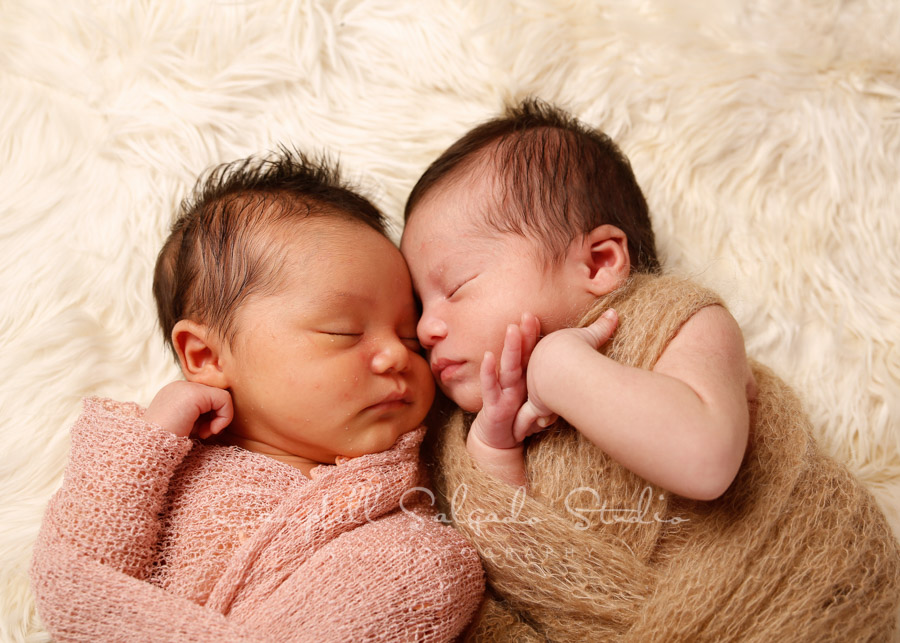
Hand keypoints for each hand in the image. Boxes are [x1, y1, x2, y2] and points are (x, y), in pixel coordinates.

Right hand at [143, 381, 232, 438]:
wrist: (148, 449)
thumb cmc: (166, 444)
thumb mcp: (185, 426)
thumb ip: (199, 416)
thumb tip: (221, 416)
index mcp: (175, 393)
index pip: (206, 399)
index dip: (209, 417)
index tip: (202, 433)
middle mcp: (180, 386)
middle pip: (214, 397)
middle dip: (214, 417)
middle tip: (204, 434)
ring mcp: (186, 388)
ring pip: (222, 397)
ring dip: (219, 419)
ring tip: (203, 433)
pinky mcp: (194, 394)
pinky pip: (224, 400)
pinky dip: (225, 417)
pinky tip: (211, 430)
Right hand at [469, 313, 553, 449]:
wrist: (498, 441)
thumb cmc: (518, 419)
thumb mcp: (540, 405)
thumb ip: (556, 393)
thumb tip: (582, 385)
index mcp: (524, 378)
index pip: (529, 354)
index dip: (534, 336)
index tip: (539, 316)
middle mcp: (512, 380)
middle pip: (519, 355)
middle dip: (523, 335)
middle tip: (529, 314)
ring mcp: (501, 391)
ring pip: (506, 367)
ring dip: (509, 348)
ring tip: (512, 329)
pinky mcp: (492, 405)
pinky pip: (489, 386)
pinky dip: (487, 371)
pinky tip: (488, 356)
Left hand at [519, 308, 618, 421]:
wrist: (562, 363)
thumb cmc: (574, 348)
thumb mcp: (589, 336)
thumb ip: (601, 327)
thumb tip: (614, 312)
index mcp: (543, 356)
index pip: (540, 366)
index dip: (542, 372)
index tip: (546, 376)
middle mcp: (534, 373)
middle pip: (530, 382)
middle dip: (530, 389)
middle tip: (527, 396)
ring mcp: (533, 390)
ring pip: (526, 402)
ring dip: (525, 409)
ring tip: (527, 420)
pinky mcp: (536, 405)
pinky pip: (528, 418)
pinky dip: (526, 425)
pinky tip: (523, 434)